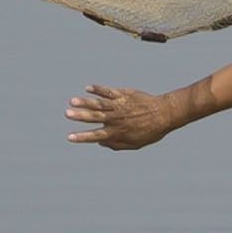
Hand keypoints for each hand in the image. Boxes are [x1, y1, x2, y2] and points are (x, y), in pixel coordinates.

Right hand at [67, 83, 181, 149]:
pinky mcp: (124, 94)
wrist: (164, 114)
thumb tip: (100, 143)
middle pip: (94, 117)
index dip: (82, 137)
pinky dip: (98, 89)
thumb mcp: (135, 144)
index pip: (95, 136)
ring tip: (72, 100)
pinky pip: (109, 91)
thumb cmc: (150, 131)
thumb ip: (117, 145)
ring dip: (85, 102)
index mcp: (117, 132)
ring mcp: (119, 105)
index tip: (69, 137)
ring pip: (99, 103)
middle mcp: (116, 118)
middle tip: (67, 114)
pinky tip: (88, 88)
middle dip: (80, 116)